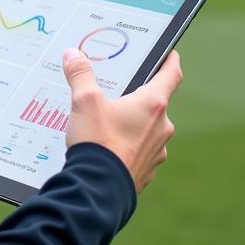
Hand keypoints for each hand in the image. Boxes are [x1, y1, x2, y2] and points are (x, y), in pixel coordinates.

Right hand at [62, 48, 181, 192]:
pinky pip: (140, 151)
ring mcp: (157, 151)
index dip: (171, 62)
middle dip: (138, 97)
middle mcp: (161, 127)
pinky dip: (128, 146)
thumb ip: (80, 74)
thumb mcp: (84, 101)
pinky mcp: (146, 170)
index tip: (170, 55)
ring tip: (107, 124)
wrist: (98, 189)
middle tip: (119, 93)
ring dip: (133, 124)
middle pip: (156, 103)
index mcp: (153, 104)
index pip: (172, 75)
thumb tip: (73, 54)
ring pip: (148, 129)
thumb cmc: (97, 142)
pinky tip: (108, 148)